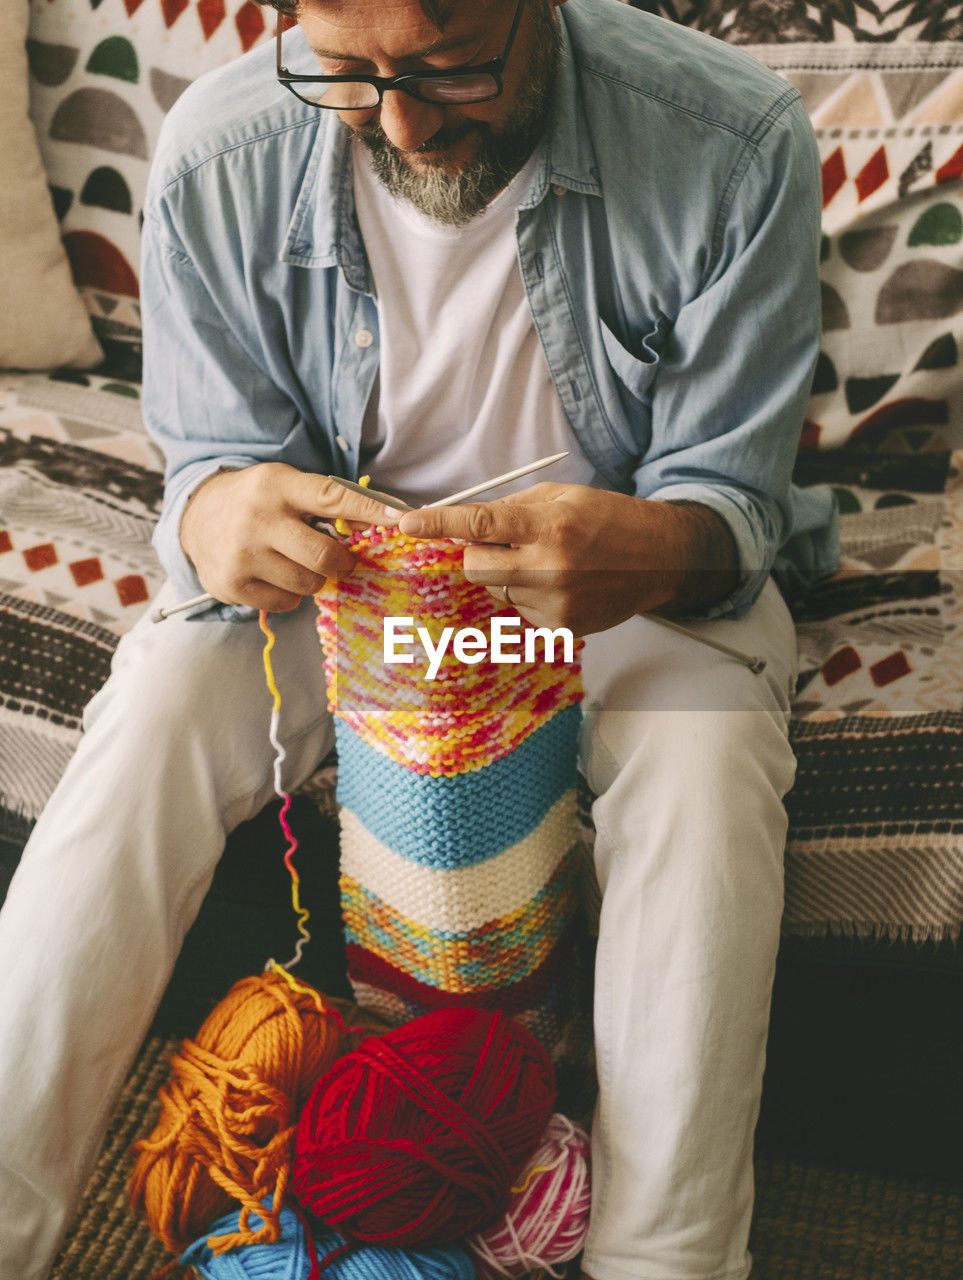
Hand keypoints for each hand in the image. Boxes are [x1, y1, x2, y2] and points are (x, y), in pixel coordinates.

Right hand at [180, 462, 402, 611]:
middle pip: (324, 556)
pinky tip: (274, 576)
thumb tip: (380, 521)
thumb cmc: (257, 502)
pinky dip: (289, 595)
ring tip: (295, 562)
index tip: (400, 519)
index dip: (369, 510)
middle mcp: (257, 519)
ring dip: (312, 578)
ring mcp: (241, 555)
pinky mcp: (231, 585)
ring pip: (308, 584)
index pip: (332, 497)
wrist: (196, 517)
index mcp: (277, 486)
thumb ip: (327, 501)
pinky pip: (285, 604)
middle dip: (341, 562)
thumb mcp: (286, 485)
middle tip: (340, 560)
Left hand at [397, 483, 737, 637]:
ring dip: (508, 576)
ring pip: (497, 591)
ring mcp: (556, 603)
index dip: (438, 524)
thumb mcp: (560, 496)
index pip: (479, 525)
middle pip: (475, 567)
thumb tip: (464, 524)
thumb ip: (511, 510)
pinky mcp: (562, 627)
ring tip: (547, 563)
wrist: (659, 558)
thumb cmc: (607, 520)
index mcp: (549, 524)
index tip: (407, 524)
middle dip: (477, 554)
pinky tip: (561, 584)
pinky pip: (520, 612)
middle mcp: (550, 567)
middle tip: (503, 544)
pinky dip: (529, 596)